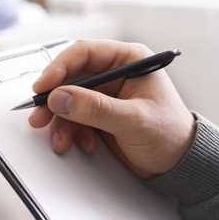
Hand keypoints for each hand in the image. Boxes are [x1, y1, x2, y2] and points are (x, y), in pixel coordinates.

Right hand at [29, 39, 195, 178]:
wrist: (179, 166)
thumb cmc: (170, 135)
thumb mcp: (133, 121)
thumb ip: (95, 109)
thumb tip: (60, 98)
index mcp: (128, 61)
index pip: (84, 53)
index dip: (59, 68)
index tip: (43, 87)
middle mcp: (113, 73)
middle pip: (69, 77)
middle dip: (53, 99)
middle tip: (39, 115)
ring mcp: (103, 95)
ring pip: (66, 100)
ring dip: (59, 121)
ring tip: (62, 140)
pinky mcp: (96, 114)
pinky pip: (71, 117)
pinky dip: (69, 132)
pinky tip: (82, 144)